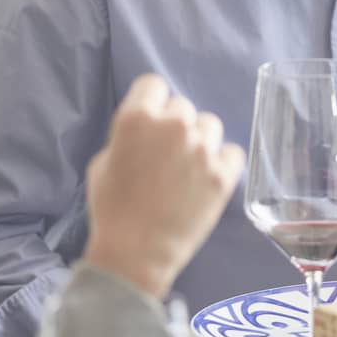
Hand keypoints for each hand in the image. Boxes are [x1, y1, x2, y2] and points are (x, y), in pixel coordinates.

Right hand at [82, 74, 244, 299]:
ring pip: (210, 125)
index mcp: (136, 119)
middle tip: (168, 153)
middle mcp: (173, 127)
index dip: (152, 103)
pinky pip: (232, 152)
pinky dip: (223, 161)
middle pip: (183, 106)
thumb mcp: (104, 161)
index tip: (152, 120)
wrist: (136, 251)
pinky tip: (209, 177)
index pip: (154, 85)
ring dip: (200, 140)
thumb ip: (129, 136)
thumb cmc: (112, 208)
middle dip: (175, 125)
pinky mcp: (223, 174)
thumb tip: (148, 128)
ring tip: (188, 167)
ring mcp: (202, 150)